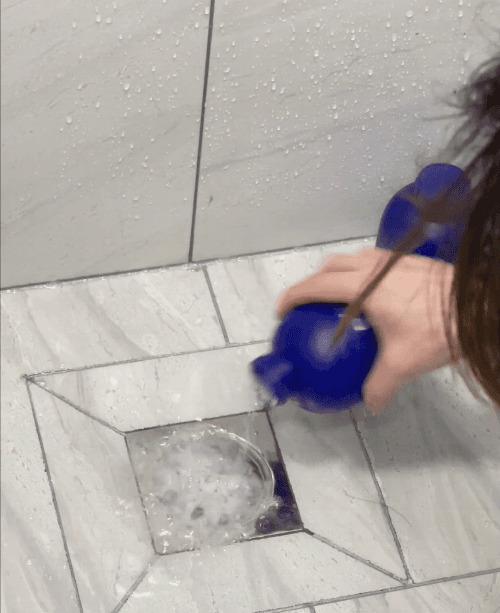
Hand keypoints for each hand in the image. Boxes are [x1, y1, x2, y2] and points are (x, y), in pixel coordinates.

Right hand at [275, 247, 457, 413]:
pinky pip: (372, 260)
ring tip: (335, 296)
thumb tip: (368, 404)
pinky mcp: (407, 260)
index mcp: (364, 287)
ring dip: (336, 273)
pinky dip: (359, 272)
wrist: (477, 305)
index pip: (317, 286)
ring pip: (351, 259)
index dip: (294, 296)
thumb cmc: (438, 329)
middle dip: (312, 282)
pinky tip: (370, 293)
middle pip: (330, 266)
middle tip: (306, 304)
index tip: (282, 310)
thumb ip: (380, 385)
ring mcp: (391, 260)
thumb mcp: (405, 362)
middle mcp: (373, 267)